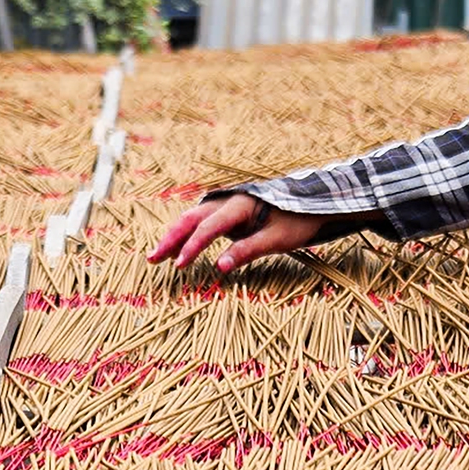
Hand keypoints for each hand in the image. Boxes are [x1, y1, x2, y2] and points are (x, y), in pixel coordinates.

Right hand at [147, 193, 327, 271]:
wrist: (316, 204)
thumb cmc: (300, 222)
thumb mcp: (277, 240)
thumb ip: (247, 251)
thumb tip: (220, 268)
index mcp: (241, 205)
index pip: (208, 227)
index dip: (192, 247)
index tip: (179, 265)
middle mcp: (230, 201)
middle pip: (192, 218)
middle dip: (171, 238)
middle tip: (152, 259)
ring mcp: (228, 205)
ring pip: (194, 219)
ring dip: (175, 236)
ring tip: (158, 257)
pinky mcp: (230, 214)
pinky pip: (203, 222)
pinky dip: (188, 235)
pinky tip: (178, 249)